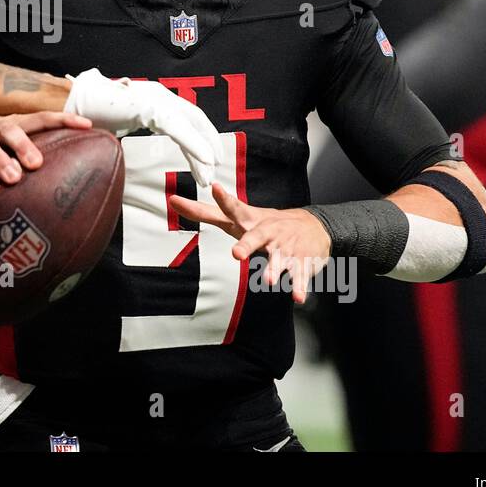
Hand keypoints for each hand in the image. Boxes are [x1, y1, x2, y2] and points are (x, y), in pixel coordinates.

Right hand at [0, 111, 92, 190]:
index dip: (62, 120)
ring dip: (0, 160)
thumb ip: (24, 161)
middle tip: (37, 164)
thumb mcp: (2, 156)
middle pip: (11, 128)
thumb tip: (59, 177)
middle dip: (25, 144)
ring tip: (12, 178)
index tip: (86, 125)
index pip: (39, 119)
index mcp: (8, 124)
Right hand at [64, 68, 223, 186]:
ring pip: (190, 125)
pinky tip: (204, 160)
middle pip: (195, 119)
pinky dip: (194, 145)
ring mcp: (156, 98)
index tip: (208, 156)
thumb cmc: (93, 111)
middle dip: (208, 143)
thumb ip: (134, 128)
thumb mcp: (122, 123)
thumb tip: (130, 145)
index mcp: (155, 98)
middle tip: (215, 166)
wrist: (76, 101)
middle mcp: (160, 95)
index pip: (186, 117)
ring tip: (210, 171)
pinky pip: (178, 129)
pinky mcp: (150, 107)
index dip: (201, 136)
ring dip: (203, 150)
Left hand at [169, 183, 332, 303]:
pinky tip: (297, 298)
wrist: (313, 226)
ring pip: (279, 259)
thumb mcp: (236, 217)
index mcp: (249, 221)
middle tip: (237, 254)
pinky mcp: (301, 260)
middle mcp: (267, 231)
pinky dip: (298, 286)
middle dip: (246, 244)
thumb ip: (205, 212)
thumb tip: (172, 200)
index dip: (223, 199)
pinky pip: (299, 275)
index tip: (215, 188)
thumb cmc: (264, 223)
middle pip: (255, 237)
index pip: (232, 208)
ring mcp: (285, 246)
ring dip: (274, 269)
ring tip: (268, 281)